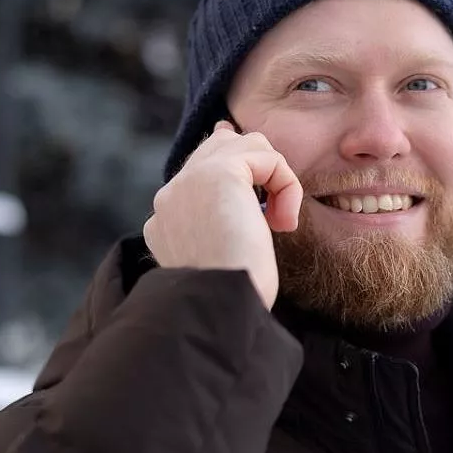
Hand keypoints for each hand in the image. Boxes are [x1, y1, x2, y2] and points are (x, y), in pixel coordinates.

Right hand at [143, 121, 302, 308]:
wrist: (221, 308)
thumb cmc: (232, 297)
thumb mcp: (224, 258)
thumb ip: (224, 224)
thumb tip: (245, 195)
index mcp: (165, 219)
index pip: (198, 170)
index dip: (235, 167)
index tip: (261, 178)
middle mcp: (170, 197)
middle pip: (218, 146)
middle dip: (257, 164)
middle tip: (274, 211)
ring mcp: (188, 181)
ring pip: (245, 144)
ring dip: (275, 178)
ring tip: (279, 222)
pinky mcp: (218, 173)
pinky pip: (267, 157)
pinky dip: (286, 186)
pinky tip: (284, 222)